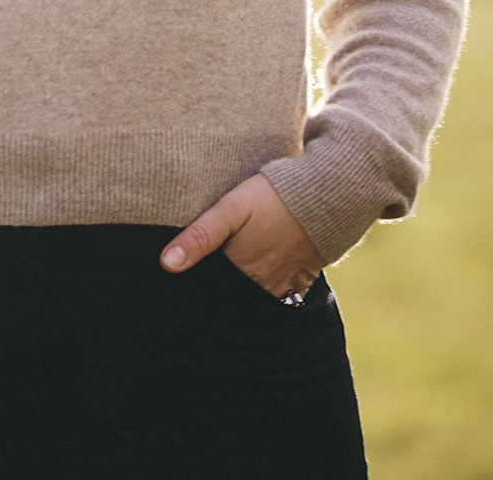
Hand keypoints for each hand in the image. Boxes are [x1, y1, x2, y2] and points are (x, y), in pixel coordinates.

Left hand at [158, 171, 323, 299]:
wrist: (326, 194)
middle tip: (206, 280)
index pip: (212, 288)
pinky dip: (268, 290)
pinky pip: (282, 294)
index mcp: (241, 271)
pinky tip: (259, 275)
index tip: (183, 283)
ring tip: (231, 277)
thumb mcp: (230, 209)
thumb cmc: (272, 197)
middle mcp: (264, 286)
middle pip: (233, 295)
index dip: (198, 283)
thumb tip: (166, 264)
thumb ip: (199, 236)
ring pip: (256, 297)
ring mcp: (286, 285)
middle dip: (220, 291)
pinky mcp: (303, 278)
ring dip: (244, 291)